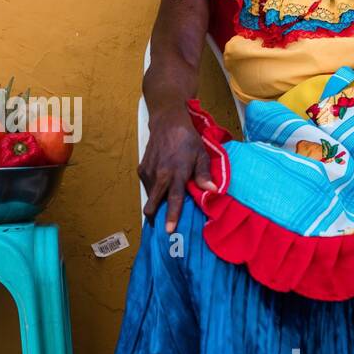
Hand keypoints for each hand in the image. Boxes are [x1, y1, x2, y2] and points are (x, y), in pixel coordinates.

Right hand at [140, 108, 214, 232]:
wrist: (167, 123)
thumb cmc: (187, 139)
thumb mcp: (201, 155)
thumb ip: (204, 174)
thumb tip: (212, 191)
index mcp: (177, 173)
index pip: (174, 199)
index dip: (171, 216)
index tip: (168, 230)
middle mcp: (160, 175)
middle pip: (152, 203)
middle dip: (154, 216)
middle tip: (160, 225)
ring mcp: (148, 172)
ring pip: (149, 196)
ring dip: (155, 202)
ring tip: (163, 203)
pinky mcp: (141, 169)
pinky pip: (147, 186)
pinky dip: (153, 190)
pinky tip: (161, 186)